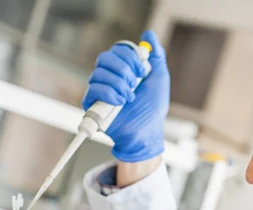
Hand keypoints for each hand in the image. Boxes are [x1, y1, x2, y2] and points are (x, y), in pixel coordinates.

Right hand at [83, 30, 169, 162]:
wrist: (147, 131)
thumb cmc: (153, 108)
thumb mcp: (159, 78)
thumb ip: (156, 55)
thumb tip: (148, 34)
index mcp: (123, 68)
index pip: (117, 50)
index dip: (129, 57)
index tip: (143, 71)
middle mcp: (109, 77)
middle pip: (104, 58)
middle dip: (123, 69)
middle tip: (135, 83)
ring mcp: (100, 90)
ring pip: (98, 73)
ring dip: (119, 84)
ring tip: (130, 97)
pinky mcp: (92, 104)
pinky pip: (93, 89)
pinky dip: (109, 94)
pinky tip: (121, 102)